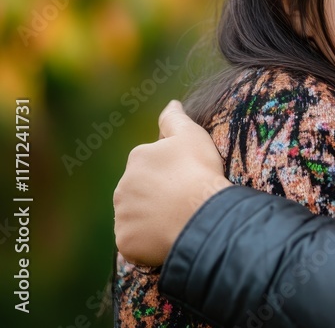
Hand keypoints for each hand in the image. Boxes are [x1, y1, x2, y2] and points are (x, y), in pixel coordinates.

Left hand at [113, 100, 231, 265]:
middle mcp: (122, 186)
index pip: (151, 166)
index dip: (172, 173)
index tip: (189, 179)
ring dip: (153, 218)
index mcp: (137, 158)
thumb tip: (171, 103)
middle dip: (158, 196)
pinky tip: (170, 236)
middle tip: (185, 201)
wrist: (200, 214)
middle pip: (141, 192)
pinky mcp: (125, 242)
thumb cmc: (198, 172)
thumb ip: (175, 118)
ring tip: (179, 220)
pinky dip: (149, 242)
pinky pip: (136, 241)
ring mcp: (122, 216)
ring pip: (137, 217)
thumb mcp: (191, 135)